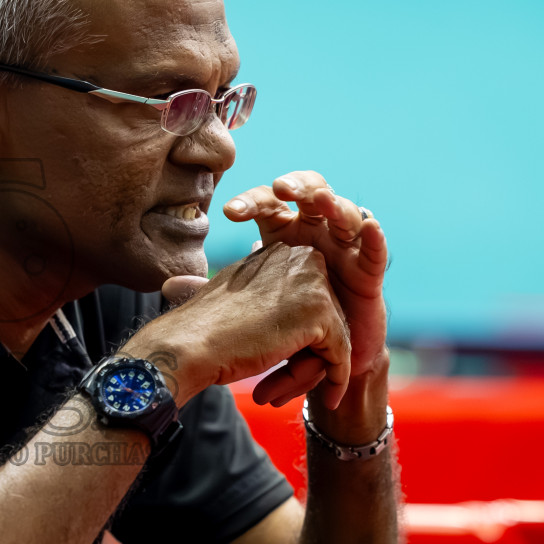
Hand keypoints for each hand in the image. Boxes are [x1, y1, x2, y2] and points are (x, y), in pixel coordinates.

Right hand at [132, 242, 351, 408]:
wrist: (190, 343)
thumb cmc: (208, 327)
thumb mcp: (240, 294)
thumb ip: (266, 288)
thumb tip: (277, 283)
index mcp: (284, 253)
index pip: (312, 301)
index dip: (299, 338)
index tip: (280, 362)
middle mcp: (303, 260)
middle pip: (326, 320)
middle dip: (307, 357)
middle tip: (278, 385)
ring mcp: (314, 284)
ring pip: (333, 340)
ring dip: (310, 372)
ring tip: (281, 394)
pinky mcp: (320, 313)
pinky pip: (341, 354)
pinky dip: (337, 379)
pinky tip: (329, 400)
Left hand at [222, 172, 388, 380]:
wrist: (323, 356)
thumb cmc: (284, 321)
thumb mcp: (248, 307)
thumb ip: (212, 293)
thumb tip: (168, 284)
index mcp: (286, 231)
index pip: (268, 204)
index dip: (251, 202)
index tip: (229, 213)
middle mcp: (318, 230)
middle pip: (310, 194)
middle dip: (297, 187)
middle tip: (280, 188)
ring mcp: (346, 246)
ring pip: (344, 213)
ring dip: (334, 204)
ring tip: (320, 200)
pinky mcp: (370, 270)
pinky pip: (375, 249)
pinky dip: (373, 235)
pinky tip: (367, 225)